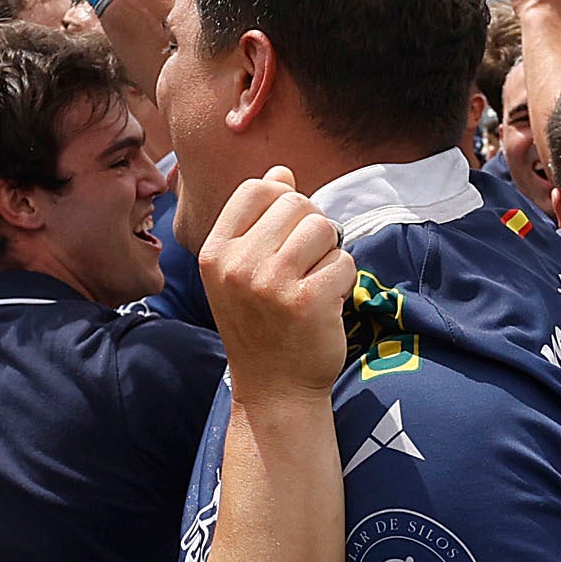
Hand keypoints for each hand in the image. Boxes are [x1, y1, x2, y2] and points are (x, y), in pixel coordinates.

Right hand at [198, 168, 355, 401]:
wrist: (274, 389)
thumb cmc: (261, 325)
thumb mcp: (242, 271)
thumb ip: (258, 219)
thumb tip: (282, 172)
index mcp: (215, 252)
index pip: (257, 189)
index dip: (283, 201)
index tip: (285, 235)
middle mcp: (238, 265)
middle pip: (296, 203)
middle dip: (311, 229)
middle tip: (303, 267)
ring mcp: (272, 283)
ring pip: (324, 228)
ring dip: (329, 254)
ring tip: (313, 284)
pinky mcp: (308, 301)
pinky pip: (344, 261)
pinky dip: (343, 281)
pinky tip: (324, 306)